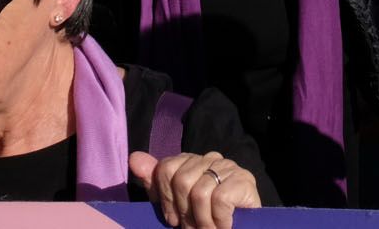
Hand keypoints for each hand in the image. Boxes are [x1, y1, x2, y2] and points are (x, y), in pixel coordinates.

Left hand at [129, 151, 259, 228]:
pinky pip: (220, 199)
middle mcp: (210, 158)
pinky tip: (224, 226)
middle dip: (184, 213)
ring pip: (200, 192)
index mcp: (191, 161)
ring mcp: (229, 167)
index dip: (165, 198)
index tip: (173, 219)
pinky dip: (219, 220)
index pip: (166, 168)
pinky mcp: (244, 180)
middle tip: (192, 228)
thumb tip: (134, 158)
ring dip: (202, 221)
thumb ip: (155, 182)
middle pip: (182, 179)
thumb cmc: (203, 219)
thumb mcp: (174, 204)